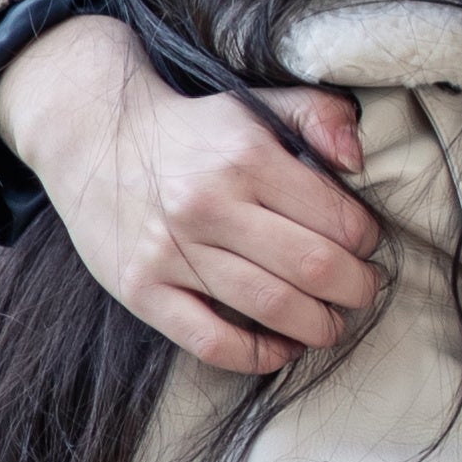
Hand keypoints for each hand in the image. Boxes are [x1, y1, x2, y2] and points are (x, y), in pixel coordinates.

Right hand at [0, 15, 381, 373]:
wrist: (94, 137)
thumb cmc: (193, 130)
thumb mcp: (257, 105)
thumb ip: (319, 116)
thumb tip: (359, 160)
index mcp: (247, 157)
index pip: (337, 217)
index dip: (367, 239)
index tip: (367, 244)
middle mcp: (209, 205)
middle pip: (313, 267)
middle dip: (355, 288)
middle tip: (362, 289)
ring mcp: (172, 251)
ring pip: (270, 307)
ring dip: (319, 326)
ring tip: (331, 322)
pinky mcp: (141, 290)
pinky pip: (212, 342)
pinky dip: (258, 356)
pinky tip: (282, 348)